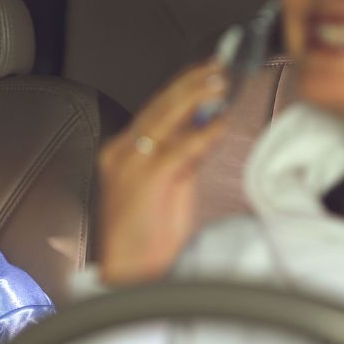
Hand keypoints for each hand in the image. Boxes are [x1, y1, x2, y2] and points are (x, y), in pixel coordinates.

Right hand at [97, 60, 229, 285]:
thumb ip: (183, 157)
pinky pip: (179, 147)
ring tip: (221, 83)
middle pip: (160, 105)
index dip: (182, 88)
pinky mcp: (146, 178)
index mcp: (122, 153)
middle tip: (218, 68)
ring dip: (196, 97)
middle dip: (191, 83)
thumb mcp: (168, 188)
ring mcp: (131, 164)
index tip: (206, 73)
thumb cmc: (146, 239)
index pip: (155, 110)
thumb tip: (205, 130)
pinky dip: (203, 133)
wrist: (131, 274)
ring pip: (166, 117)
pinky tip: (220, 123)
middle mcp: (122, 153)